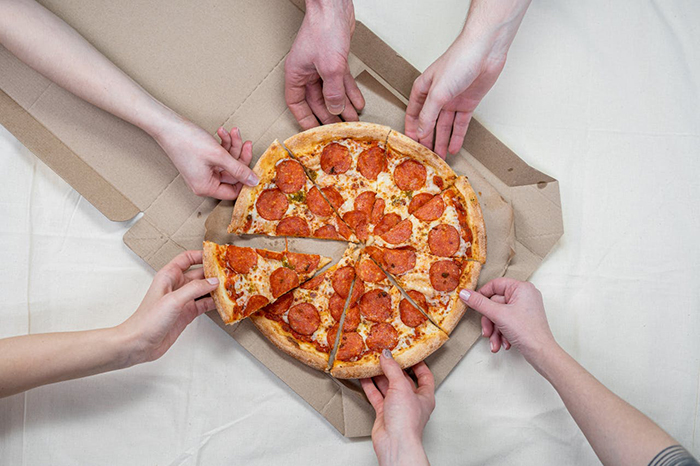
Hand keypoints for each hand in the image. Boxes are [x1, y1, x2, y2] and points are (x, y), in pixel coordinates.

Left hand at [118, 250, 218, 364]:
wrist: (139, 343)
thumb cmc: (148, 319)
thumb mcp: (173, 300)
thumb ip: (195, 289)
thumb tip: (213, 281)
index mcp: (169, 276)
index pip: (187, 258)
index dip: (201, 255)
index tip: (216, 255)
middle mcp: (176, 286)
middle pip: (199, 274)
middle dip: (213, 272)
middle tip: (229, 272)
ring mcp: (182, 300)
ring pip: (203, 290)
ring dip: (216, 288)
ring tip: (231, 286)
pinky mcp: (186, 313)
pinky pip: (204, 304)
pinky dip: (214, 303)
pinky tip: (223, 302)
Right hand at [153, 116, 257, 199]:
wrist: (168, 125)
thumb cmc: (187, 141)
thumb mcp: (218, 156)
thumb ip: (239, 170)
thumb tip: (254, 182)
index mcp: (206, 187)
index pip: (233, 191)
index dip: (245, 179)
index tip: (254, 166)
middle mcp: (204, 182)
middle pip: (232, 174)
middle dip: (239, 155)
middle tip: (246, 143)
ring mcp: (203, 171)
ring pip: (227, 162)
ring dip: (232, 146)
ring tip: (233, 132)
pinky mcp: (202, 161)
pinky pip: (219, 156)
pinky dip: (223, 144)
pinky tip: (222, 132)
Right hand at [284, 0, 364, 128]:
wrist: (334, 6)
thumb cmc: (324, 30)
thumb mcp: (330, 68)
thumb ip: (333, 92)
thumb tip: (334, 111)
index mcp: (297, 74)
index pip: (296, 103)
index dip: (304, 119)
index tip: (314, 132)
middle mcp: (306, 71)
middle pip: (316, 101)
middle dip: (329, 116)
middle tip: (340, 130)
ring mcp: (320, 66)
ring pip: (331, 92)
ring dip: (342, 106)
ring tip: (353, 120)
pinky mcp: (334, 60)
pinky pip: (341, 82)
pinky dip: (350, 92)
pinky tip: (358, 103)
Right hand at [361, 351, 432, 465]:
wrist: (394, 442)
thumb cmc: (406, 421)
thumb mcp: (401, 387)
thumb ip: (393, 369)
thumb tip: (387, 355)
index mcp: (424, 396)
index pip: (424, 376)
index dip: (418, 364)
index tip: (409, 353)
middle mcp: (411, 401)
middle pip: (403, 380)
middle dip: (394, 368)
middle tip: (386, 355)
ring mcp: (397, 407)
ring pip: (388, 387)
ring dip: (380, 375)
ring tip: (373, 363)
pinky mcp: (384, 413)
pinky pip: (376, 396)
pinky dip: (370, 386)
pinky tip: (364, 377)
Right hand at [405, 0, 529, 157]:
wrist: (485, 52)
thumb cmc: (458, 61)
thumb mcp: (438, 92)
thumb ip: (428, 114)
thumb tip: (420, 131)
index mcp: (423, 90)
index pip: (413, 114)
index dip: (411, 130)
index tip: (410, 146)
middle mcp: (436, 96)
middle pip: (429, 123)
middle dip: (427, 139)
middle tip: (425, 157)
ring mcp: (452, 101)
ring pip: (444, 126)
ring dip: (441, 141)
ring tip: (439, 158)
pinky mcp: (467, 104)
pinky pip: (460, 124)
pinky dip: (457, 136)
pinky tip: (453, 148)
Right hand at [459, 278, 556, 367]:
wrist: (541, 353)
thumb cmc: (527, 332)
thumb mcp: (498, 315)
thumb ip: (479, 303)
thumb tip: (464, 293)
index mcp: (521, 288)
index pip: (495, 285)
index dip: (482, 295)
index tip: (472, 304)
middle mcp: (524, 295)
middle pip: (495, 303)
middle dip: (490, 321)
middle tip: (487, 332)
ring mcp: (524, 308)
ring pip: (499, 315)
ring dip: (494, 330)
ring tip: (495, 342)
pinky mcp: (523, 320)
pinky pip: (505, 322)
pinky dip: (502, 333)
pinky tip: (503, 343)